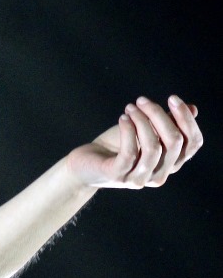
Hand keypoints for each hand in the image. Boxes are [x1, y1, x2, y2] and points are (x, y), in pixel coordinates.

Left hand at [66, 95, 202, 188]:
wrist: (84, 165)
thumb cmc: (116, 146)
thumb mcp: (144, 132)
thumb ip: (167, 123)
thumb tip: (193, 108)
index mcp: (171, 164)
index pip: (193, 143)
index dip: (187, 119)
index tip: (172, 98)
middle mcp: (159, 174)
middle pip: (174, 142)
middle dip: (159, 115)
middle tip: (141, 100)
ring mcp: (139, 179)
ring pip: (154, 147)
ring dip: (142, 121)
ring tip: (130, 107)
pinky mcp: (119, 176)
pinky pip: (130, 152)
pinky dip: (128, 130)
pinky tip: (123, 117)